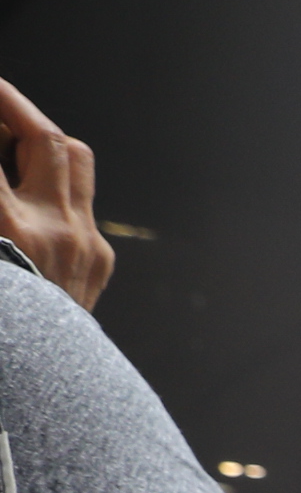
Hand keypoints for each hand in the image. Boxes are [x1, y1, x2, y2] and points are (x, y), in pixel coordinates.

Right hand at [0, 78, 109, 307]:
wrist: (37, 388)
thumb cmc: (6, 325)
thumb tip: (0, 194)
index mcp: (5, 229)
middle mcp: (52, 233)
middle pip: (43, 139)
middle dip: (11, 104)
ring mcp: (83, 246)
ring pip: (74, 160)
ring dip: (40, 134)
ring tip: (8, 123)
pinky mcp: (98, 262)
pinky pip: (80, 203)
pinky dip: (51, 181)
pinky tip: (26, 182)